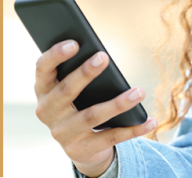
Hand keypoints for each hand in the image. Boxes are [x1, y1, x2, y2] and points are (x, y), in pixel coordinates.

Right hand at [33, 40, 156, 176]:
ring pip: (92, 115)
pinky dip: (132, 129)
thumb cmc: (78, 103)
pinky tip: (150, 121)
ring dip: (118, 103)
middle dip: (85, 73)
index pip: (42, 69)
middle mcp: (47, 112)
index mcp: (43, 90)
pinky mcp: (81, 149)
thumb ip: (76, 71)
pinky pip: (111, 137)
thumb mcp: (71, 88)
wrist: (79, 146)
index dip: (55, 55)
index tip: (75, 43)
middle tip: (104, 57)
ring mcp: (62, 133)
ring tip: (139, 91)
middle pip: (66, 90)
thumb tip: (100, 55)